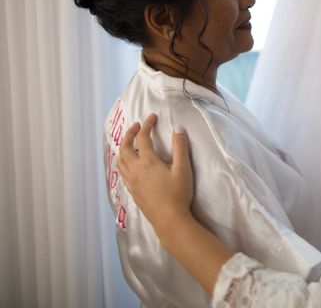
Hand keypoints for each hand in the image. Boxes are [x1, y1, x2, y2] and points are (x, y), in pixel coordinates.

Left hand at [117, 113, 193, 234]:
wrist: (169, 219)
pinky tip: (131, 165)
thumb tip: (178, 128)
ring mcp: (132, 181)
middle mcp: (135, 169)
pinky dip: (123, 162)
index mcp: (148, 161)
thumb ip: (180, 147)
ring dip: (124, 147)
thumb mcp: (183, 168)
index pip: (143, 137)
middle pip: (125, 146)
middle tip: (138, 126)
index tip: (153, 116)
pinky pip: (122, 172)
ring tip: (132, 143)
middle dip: (130, 133)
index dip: (147, 124)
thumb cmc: (178, 194)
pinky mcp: (132, 191)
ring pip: (120, 160)